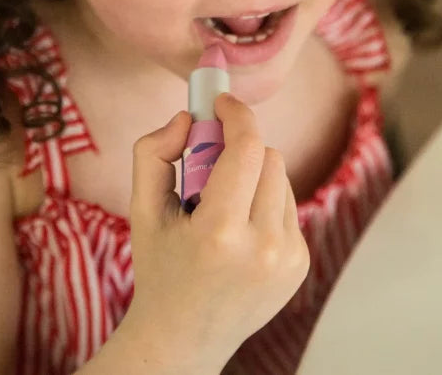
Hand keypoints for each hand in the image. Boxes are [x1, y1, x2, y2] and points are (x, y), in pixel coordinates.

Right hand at [120, 92, 309, 371]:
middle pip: (268, 156)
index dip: (235, 114)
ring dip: (252, 174)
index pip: (247, 148)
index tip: (220, 102)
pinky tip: (238, 228)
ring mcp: (288, 259)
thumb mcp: (141, 209)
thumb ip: (153, 152)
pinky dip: (263, 201)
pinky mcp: (300, 265)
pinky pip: (287, 204)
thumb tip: (187, 117)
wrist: (183, 338)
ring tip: (221, 204)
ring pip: (281, 178)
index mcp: (220, 232)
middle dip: (239, 146)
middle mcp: (263, 247)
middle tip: (209, 159)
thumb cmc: (159, 268)